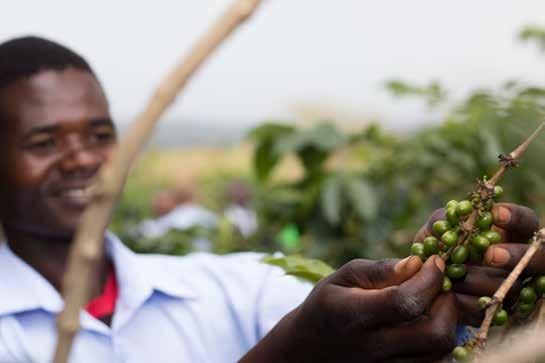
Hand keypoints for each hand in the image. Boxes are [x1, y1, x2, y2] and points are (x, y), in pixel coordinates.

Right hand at [241, 256, 456, 362]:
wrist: (309, 349)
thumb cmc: (327, 304)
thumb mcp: (343, 277)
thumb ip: (380, 270)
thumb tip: (417, 262)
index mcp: (356, 315)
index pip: (406, 301)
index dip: (429, 280)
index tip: (434, 262)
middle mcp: (375, 347)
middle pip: (435, 334)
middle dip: (448, 305)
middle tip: (440, 287)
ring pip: (441, 353)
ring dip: (447, 325)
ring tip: (434, 305)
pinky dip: (440, 345)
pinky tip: (427, 326)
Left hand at [414, 203, 538, 325]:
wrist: (422, 280)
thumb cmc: (436, 246)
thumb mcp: (435, 229)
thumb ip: (443, 218)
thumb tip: (452, 217)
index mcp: (510, 234)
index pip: (526, 222)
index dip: (516, 218)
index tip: (495, 214)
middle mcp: (521, 261)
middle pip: (540, 258)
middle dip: (517, 256)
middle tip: (490, 255)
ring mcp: (514, 288)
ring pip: (515, 286)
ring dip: (485, 281)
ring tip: (457, 278)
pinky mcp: (500, 311)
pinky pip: (495, 310)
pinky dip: (472, 303)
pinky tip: (452, 296)